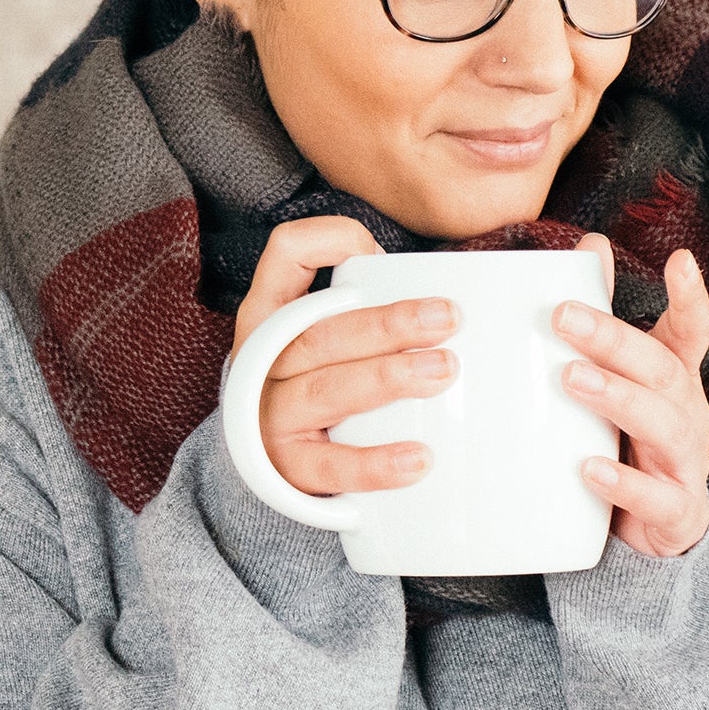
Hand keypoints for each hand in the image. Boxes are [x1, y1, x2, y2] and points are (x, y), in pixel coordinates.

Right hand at [230, 216, 459, 496]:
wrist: (272, 457)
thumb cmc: (321, 377)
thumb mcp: (326, 329)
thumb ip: (370, 298)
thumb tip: (445, 295)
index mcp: (272, 310)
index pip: (286, 253)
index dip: (330, 242)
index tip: (385, 258)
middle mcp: (261, 357)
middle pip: (320, 331)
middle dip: (388, 324)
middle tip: (447, 319)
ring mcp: (271, 414)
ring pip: (326, 389)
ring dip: (388, 377)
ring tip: (442, 371)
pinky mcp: (288, 467)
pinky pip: (330, 467)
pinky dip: (375, 464)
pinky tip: (418, 458)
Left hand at [553, 233, 708, 557]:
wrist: (654, 529)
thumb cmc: (630, 437)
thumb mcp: (623, 377)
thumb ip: (608, 315)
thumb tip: (591, 243)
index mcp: (675, 377)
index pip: (690, 331)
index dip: (690, 297)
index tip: (681, 260)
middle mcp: (687, 412)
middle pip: (663, 369)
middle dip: (616, 341)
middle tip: (564, 317)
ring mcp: (686, 462)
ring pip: (663, 425)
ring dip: (618, 398)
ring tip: (572, 379)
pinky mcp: (676, 510)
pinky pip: (656, 497)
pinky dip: (624, 483)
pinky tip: (589, 469)